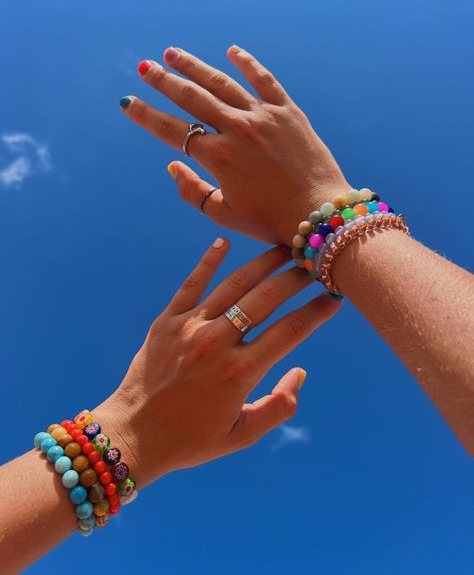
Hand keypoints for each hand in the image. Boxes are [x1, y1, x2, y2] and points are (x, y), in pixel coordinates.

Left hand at [94, 241, 340, 487]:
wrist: (133, 435)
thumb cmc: (191, 439)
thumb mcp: (242, 436)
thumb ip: (278, 407)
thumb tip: (300, 373)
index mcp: (240, 373)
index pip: (291, 332)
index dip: (317, 312)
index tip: (333, 298)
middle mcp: (218, 343)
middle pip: (266, 299)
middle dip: (296, 278)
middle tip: (313, 264)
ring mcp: (190, 328)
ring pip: (234, 285)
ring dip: (263, 264)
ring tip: (284, 248)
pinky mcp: (167, 321)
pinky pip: (191, 284)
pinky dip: (208, 262)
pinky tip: (223, 243)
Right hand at [120, 46, 349, 245]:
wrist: (319, 214)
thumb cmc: (270, 220)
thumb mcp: (224, 215)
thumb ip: (192, 191)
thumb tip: (172, 166)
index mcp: (218, 158)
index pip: (171, 131)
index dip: (146, 116)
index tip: (127, 102)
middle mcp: (237, 130)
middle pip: (191, 98)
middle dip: (163, 81)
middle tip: (145, 68)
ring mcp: (264, 117)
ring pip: (222, 83)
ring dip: (195, 66)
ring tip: (173, 53)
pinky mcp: (288, 112)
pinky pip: (265, 80)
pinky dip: (247, 63)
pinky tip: (232, 51)